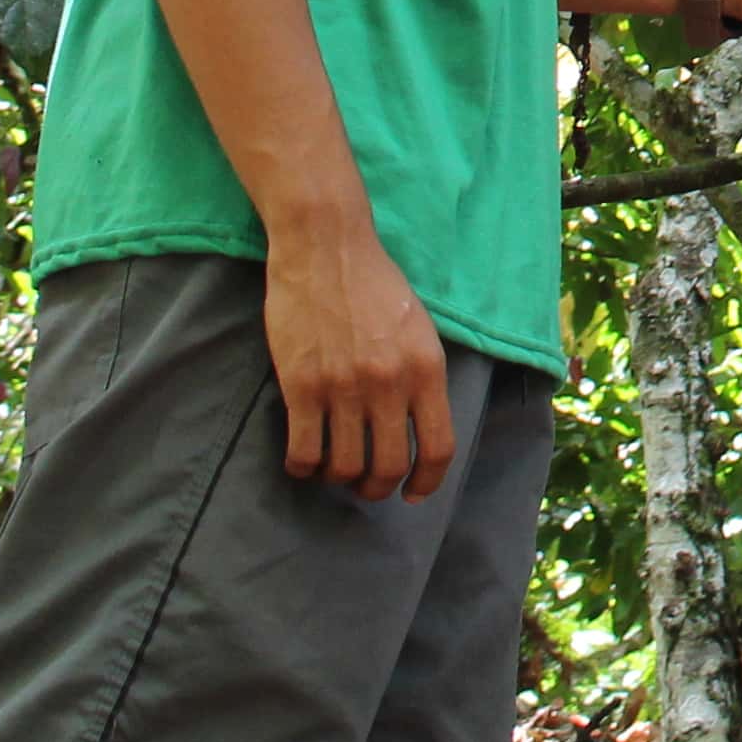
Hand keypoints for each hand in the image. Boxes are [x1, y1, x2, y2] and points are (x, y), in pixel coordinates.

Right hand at [261, 215, 455, 501]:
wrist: (327, 247)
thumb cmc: (374, 283)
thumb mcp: (418, 328)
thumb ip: (421, 376)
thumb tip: (417, 424)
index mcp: (426, 369)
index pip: (439, 448)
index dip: (427, 482)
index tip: (412, 493)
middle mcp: (390, 384)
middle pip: (389, 466)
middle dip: (377, 487)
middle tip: (365, 484)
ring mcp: (345, 387)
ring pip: (345, 466)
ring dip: (339, 478)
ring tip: (333, 469)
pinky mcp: (303, 386)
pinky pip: (304, 451)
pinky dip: (303, 467)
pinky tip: (303, 461)